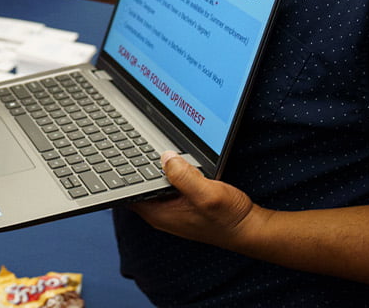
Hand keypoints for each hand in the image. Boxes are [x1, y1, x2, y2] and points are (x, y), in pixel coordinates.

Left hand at [128, 151, 266, 248]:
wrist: (249, 229)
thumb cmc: (229, 217)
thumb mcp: (207, 194)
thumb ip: (184, 176)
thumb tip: (165, 157)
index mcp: (159, 213)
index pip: (128, 192)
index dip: (123, 171)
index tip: (119, 151)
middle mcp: (162, 213)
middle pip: (138, 185)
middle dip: (135, 165)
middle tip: (131, 141)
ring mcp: (172, 209)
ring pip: (153, 183)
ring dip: (152, 167)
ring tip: (149, 145)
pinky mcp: (183, 204)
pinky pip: (167, 184)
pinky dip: (167, 171)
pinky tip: (173, 159)